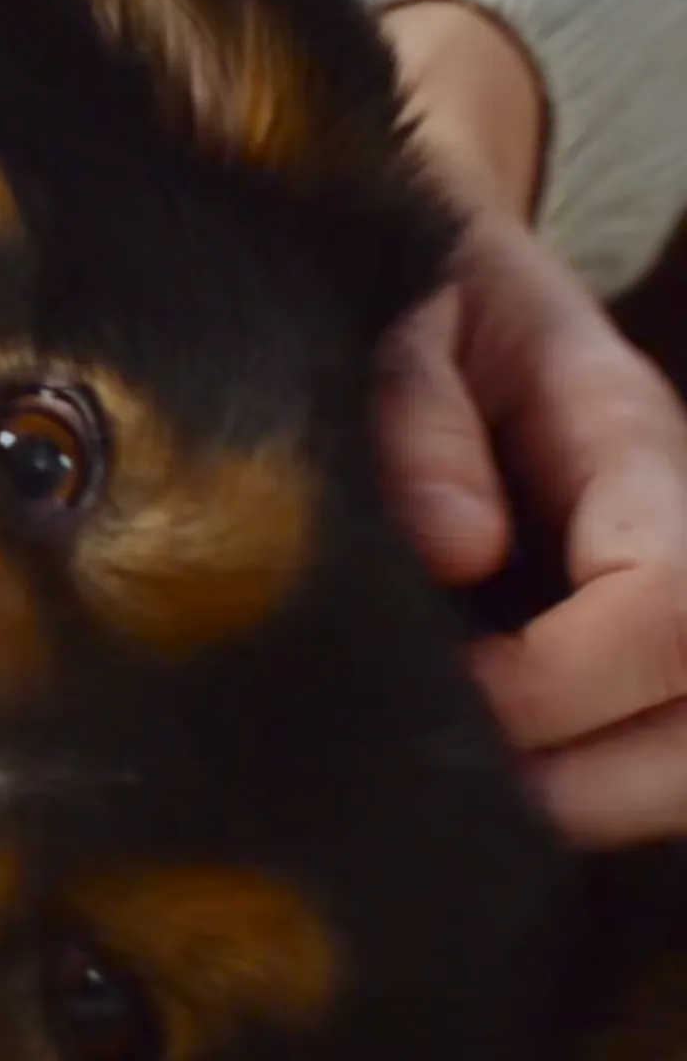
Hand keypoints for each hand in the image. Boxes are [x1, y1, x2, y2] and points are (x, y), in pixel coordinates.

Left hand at [376, 0, 686, 845]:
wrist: (439, 258)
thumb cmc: (416, 282)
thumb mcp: (401, 310)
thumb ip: (416, 411)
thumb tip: (457, 548)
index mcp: (628, 436)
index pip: (673, 600)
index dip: (565, 684)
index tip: (451, 698)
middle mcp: (682, 519)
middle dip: (595, 783)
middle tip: (455, 791)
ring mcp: (667, 587)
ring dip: (604, 802)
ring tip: (472, 800)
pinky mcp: (636, 639)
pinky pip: (665, 744)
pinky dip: (597, 788)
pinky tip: (498, 790)